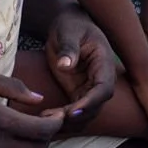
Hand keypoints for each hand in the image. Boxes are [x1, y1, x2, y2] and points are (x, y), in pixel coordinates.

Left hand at [42, 4, 116, 131]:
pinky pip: (73, 111)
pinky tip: (44, 117)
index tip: (73, 110)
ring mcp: (88, 88)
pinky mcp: (76, 92)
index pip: (104, 89)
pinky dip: (61, 118)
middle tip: (53, 119)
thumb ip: (69, 48)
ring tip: (45, 120)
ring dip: (68, 122)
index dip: (91, 102)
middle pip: (95, 106)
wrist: (68, 26)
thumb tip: (65, 65)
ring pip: (85, 114)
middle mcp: (99, 80)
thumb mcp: (69, 32)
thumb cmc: (71, 24)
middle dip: (77, 117)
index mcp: (103, 63)